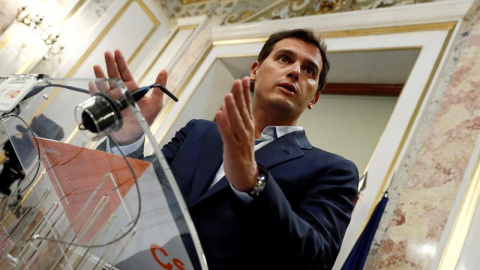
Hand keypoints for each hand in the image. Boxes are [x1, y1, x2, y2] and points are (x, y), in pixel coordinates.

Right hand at [91, 50, 166, 142]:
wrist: (134, 135)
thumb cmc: (145, 119)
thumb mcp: (156, 103)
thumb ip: (159, 87)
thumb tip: (164, 71)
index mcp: (131, 88)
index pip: (125, 72)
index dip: (121, 62)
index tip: (117, 52)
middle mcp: (120, 91)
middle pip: (114, 74)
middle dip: (110, 64)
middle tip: (107, 53)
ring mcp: (111, 99)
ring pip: (104, 83)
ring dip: (100, 75)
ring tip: (97, 67)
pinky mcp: (105, 107)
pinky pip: (98, 97)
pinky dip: (94, 90)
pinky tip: (92, 83)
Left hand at [215, 77, 257, 191]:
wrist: (246, 175)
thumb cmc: (241, 154)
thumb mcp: (239, 134)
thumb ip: (235, 121)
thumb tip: (227, 106)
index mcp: (248, 126)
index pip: (247, 106)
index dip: (245, 92)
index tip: (244, 79)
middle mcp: (246, 131)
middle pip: (243, 110)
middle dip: (240, 95)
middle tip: (238, 81)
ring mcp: (241, 140)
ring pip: (236, 121)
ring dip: (232, 108)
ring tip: (228, 95)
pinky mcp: (233, 149)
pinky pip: (227, 135)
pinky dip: (223, 124)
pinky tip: (219, 114)